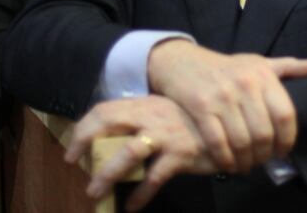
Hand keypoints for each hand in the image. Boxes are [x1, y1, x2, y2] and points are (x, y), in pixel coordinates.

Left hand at [64, 95, 217, 211]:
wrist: (234, 126)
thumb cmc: (196, 124)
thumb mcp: (168, 116)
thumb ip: (145, 123)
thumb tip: (114, 141)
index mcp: (147, 104)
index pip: (106, 109)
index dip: (84, 127)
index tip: (72, 147)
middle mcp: (153, 114)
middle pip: (110, 120)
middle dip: (85, 141)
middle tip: (74, 163)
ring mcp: (167, 133)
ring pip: (127, 151)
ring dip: (107, 174)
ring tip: (95, 192)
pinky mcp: (181, 153)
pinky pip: (153, 177)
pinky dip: (140, 195)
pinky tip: (132, 207)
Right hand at [147, 41, 306, 174]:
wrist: (183, 61)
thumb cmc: (226, 66)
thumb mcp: (258, 62)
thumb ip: (289, 67)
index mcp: (264, 74)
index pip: (285, 115)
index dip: (287, 139)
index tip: (283, 151)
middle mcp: (246, 84)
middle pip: (264, 133)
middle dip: (264, 154)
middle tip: (261, 161)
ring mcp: (222, 96)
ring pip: (242, 141)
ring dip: (245, 161)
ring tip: (245, 165)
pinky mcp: (200, 107)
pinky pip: (217, 142)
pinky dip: (225, 159)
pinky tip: (227, 164)